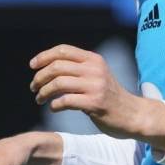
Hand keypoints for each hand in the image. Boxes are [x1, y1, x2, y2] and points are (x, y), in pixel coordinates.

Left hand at [29, 44, 164, 148]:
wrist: (132, 113)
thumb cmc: (109, 95)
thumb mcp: (97, 75)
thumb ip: (78, 68)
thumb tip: (48, 66)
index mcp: (94, 59)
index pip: (63, 50)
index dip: (44, 56)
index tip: (32, 66)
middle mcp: (95, 69)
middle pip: (57, 66)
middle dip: (39, 77)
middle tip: (33, 87)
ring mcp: (95, 86)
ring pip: (58, 83)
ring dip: (43, 92)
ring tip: (40, 99)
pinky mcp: (95, 103)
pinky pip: (65, 101)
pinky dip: (54, 105)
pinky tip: (54, 107)